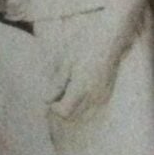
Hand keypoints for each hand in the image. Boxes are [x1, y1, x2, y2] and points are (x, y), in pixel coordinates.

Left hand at [44, 4, 135, 123]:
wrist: (108, 40)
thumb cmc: (83, 48)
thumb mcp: (65, 62)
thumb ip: (57, 83)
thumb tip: (47, 99)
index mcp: (81, 88)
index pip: (65, 111)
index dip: (55, 107)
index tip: (50, 96)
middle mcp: (93, 96)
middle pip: (73, 114)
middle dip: (62, 107)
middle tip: (57, 93)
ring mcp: (102, 96)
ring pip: (83, 112)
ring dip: (73, 106)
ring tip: (67, 89)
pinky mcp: (106, 93)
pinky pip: (92, 106)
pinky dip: (83, 103)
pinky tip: (78, 88)